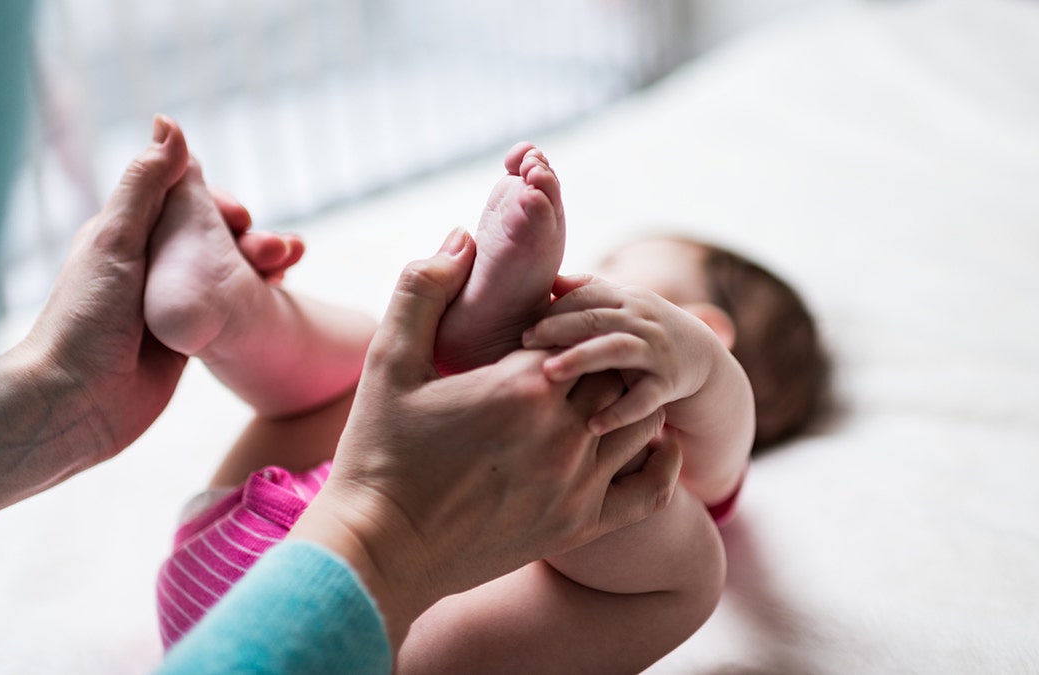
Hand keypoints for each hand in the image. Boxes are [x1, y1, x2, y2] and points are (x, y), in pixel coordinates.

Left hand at [0, 116, 265, 526]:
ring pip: (225, 269)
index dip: (218, 201)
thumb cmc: (85, 320)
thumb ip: (145, 185)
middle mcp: (147, 264)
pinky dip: (255, 296)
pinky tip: (278, 295)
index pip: (183, 197)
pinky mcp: (186, 338)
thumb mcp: (116, 241)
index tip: (241, 217)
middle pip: (211, 233)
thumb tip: (169, 123)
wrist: (76, 406)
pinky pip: (229, 306)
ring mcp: (169, 302)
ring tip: (287, 270)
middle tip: (279, 252)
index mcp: (124, 233)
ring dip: (260, 263)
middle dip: (250, 235)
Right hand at [288, 229, 682, 650]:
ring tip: (595, 397)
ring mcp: (576, 484)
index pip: (575, 330)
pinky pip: (651, 491)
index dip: (559, 326)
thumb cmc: (377, 453)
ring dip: (626, 401)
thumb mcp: (388, 361)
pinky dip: (661, 461)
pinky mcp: (578, 526)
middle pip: (613, 370)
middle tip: (569, 363)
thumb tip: (464, 238)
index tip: (535, 334)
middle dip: (595, 360)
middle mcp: (562, 432)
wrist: (379, 550)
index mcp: (522, 383)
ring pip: (641, 420)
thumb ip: (424, 289)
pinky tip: (649, 443)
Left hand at [523, 274, 722, 434]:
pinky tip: (592, 425)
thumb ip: (589, 292)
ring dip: (581, 358)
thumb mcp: (624, 307)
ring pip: (616, 349)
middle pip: (595, 318)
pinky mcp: (669, 383)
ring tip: (549, 373)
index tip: (526, 331)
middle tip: (525, 343)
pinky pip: (644, 399)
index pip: (586, 297)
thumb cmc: (645, 333)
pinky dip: (619, 412)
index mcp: (626, 300)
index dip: (555, 310)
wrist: (703, 359)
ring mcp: (656, 351)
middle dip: (558, 329)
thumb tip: (552, 281)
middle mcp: (641, 321)